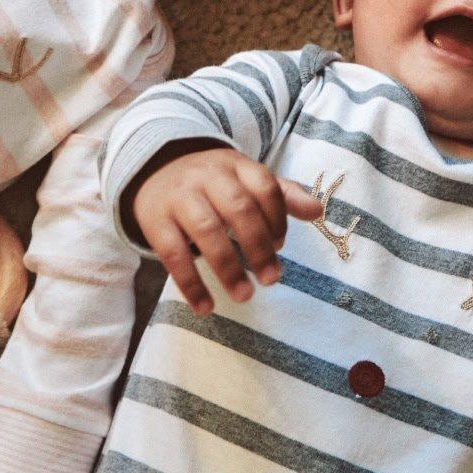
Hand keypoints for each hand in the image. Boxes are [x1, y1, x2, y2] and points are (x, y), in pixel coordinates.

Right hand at [129, 143, 321, 314]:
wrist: (153, 170)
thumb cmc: (212, 183)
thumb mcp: (245, 180)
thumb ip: (282, 196)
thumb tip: (318, 211)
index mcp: (235, 165)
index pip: (264, 186)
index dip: (277, 218)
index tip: (280, 246)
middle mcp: (207, 175)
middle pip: (238, 207)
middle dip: (258, 246)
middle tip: (272, 280)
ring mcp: (179, 196)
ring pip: (206, 230)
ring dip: (228, 267)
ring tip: (245, 296)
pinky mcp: (155, 220)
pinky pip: (172, 253)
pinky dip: (190, 283)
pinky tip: (206, 307)